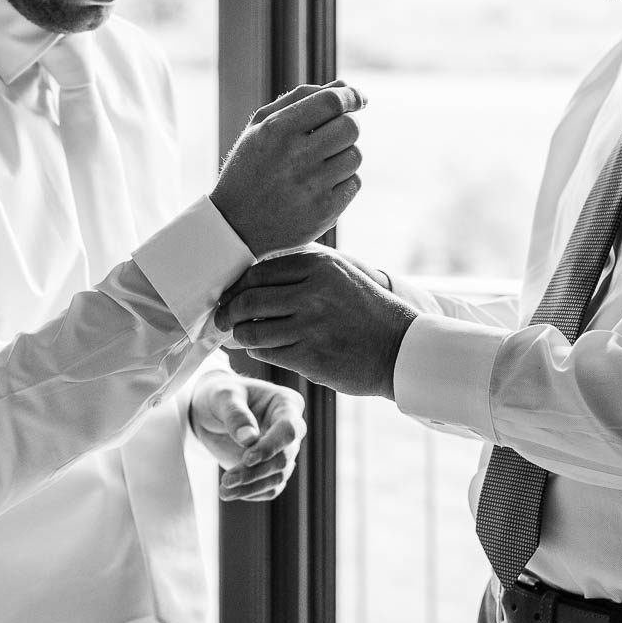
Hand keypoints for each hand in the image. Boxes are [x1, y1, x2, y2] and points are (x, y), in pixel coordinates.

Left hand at [188, 372, 306, 500]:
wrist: (210, 411)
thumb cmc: (220, 396)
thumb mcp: (223, 396)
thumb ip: (235, 414)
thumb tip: (249, 439)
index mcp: (286, 404)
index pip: (288, 430)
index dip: (271, 446)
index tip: (247, 458)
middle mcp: (291, 430)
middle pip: (283, 458)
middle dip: (255, 472)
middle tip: (226, 480)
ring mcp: (282, 451)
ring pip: (278, 477)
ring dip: (251, 486)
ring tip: (224, 490)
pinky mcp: (270, 469)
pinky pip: (269, 488)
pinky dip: (251, 492)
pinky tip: (231, 492)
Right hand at [211, 81, 365, 256]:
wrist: (236, 224)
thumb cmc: (251, 166)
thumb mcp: (261, 126)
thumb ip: (300, 99)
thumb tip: (345, 86)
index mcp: (277, 131)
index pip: (331, 102)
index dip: (351, 96)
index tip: (357, 99)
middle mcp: (295, 158)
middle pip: (351, 127)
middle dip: (347, 125)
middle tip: (332, 135)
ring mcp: (311, 187)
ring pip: (355, 156)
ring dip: (344, 155)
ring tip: (320, 164)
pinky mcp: (324, 212)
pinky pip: (354, 183)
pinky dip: (343, 181)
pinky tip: (320, 186)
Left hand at [214, 250, 416, 397]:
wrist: (400, 348)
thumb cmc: (366, 310)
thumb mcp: (340, 273)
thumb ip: (301, 269)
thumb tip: (250, 278)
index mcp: (318, 265)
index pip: (258, 272)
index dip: (236, 286)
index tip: (228, 296)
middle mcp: (312, 292)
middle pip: (248, 300)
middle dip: (227, 312)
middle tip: (221, 319)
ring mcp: (310, 325)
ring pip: (252, 331)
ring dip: (240, 335)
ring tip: (240, 336)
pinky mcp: (310, 356)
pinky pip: (267, 353)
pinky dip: (258, 351)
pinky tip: (263, 349)